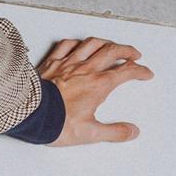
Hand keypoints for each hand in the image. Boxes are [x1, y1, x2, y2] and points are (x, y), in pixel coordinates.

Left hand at [37, 35, 153, 143]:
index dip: (140, 71)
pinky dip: (76, 43)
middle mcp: (85, 69)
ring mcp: (67, 63)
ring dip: (105, 42)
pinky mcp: (51, 63)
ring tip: (111, 46)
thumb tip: (131, 132)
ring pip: (91, 44)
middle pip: (112, 51)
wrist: (29, 114)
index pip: (126, 72)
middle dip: (127, 50)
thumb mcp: (90, 133)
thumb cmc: (55, 122)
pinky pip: (66, 45)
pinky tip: (78, 45)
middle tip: (134, 54)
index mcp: (98, 85)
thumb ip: (113, 132)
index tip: (146, 73)